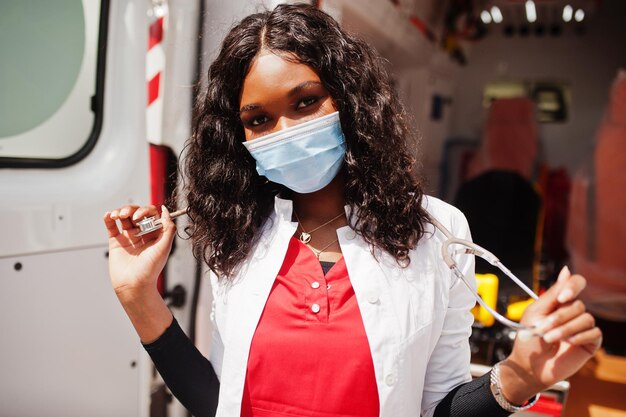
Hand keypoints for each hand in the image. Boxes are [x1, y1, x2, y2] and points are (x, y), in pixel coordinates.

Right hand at [103, 205, 176, 297]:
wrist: (133, 285)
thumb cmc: (150, 270)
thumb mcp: (165, 247)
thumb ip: (168, 228)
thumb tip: (166, 210)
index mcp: (155, 234)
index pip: (151, 214)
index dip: (146, 211)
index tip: (141, 217)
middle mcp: (142, 234)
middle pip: (137, 213)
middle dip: (133, 210)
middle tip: (131, 216)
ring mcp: (129, 237)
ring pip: (124, 217)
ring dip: (120, 211)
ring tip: (118, 215)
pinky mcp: (116, 242)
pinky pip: (112, 227)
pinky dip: (109, 219)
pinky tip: (108, 215)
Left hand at [500, 266, 602, 403]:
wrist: (529, 365)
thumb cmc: (529, 338)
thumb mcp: (537, 312)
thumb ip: (553, 293)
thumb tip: (566, 270)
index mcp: (559, 301)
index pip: (576, 283)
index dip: (573, 286)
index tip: (562, 298)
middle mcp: (573, 312)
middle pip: (578, 304)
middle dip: (559, 317)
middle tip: (543, 329)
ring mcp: (582, 327)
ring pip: (585, 318)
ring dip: (565, 328)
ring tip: (549, 338)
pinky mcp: (590, 342)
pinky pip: (594, 332)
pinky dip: (580, 336)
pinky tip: (568, 343)